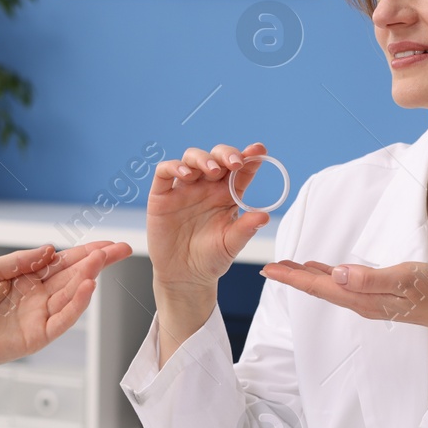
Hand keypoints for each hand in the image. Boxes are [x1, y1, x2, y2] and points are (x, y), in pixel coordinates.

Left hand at [0, 242, 131, 427]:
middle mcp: (38, 297)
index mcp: (27, 279)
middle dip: (98, 261)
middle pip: (74, 275)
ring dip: (89, 276)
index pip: (63, 262)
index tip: (107, 242)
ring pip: (72, 294)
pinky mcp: (37, 335)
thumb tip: (50, 249)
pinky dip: (77, 304)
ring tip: (102, 260)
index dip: (86, 251)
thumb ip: (22, 260)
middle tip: (122, 248)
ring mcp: (40, 316)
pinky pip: (62, 318)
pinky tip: (88, 287)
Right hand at [148, 142, 273, 292]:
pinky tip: (186, 174)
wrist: (184, 276)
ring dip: (203, 158)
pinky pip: (165, 172)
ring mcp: (184, 189)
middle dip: (226, 154)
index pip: (240, 169)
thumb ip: (245, 229)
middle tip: (235, 163)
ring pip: (192, 158)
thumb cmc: (210, 259)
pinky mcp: (162, 195)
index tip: (259, 150)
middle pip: (216, 157)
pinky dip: (174, 167)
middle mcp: (207, 187)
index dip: (250, 156)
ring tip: (212, 170)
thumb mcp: (231, 245)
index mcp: (227, 194)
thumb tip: (264, 216)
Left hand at [260, 259, 427, 355]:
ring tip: (287, 266)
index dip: (293, 277)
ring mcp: (370, 301)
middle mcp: (361, 303)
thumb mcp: (406, 278)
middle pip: (319, 289)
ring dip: (307, 276)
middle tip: (268, 266)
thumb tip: (337, 273)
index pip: (320, 287)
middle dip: (293, 277)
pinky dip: (328, 276)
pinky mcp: (379, 296)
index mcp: (363, 299)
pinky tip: (324, 269)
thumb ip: (371, 278)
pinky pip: (345, 286)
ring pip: (330, 287)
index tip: (269, 269)